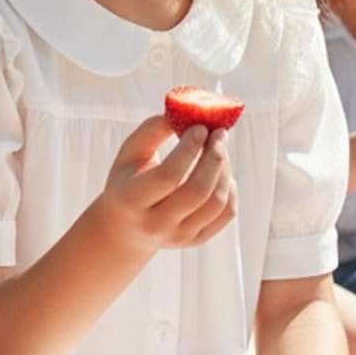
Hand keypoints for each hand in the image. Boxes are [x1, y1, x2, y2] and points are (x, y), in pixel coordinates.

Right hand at [98, 114, 235, 254]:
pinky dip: (229, 188)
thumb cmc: (128, 180)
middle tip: (220, 132)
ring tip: (219, 148)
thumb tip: (184, 113)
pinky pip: (227, 213)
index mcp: (131, 200)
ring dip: (224, 169)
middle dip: (214, 157)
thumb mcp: (129, 154)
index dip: (189, 149)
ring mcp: (178, 236)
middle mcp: (155, 224)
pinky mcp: (196, 240)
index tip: (201, 127)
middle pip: (197, 191)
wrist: (125, 228)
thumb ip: (151, 131)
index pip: (168, 176)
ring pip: (216, 202)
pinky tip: (220, 172)